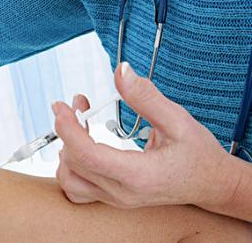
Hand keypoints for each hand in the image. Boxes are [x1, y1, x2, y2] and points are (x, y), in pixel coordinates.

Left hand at [54, 62, 237, 208]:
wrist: (211, 184)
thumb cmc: (198, 154)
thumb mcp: (178, 120)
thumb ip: (146, 97)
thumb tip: (121, 72)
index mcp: (138, 174)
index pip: (88, 155)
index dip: (68, 129)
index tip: (61, 107)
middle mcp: (122, 192)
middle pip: (74, 164)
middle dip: (67, 130)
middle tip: (75, 105)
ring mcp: (115, 198)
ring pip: (70, 181)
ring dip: (66, 150)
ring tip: (78, 125)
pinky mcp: (112, 197)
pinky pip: (77, 190)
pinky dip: (70, 168)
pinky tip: (80, 148)